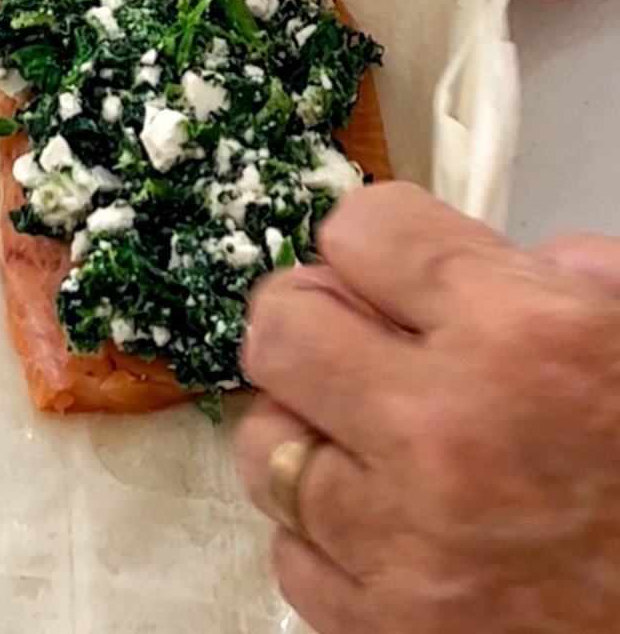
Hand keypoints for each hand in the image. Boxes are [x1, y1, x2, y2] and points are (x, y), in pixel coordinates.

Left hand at [233, 184, 619, 633]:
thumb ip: (556, 277)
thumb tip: (467, 259)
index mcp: (522, 338)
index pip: (361, 229)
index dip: (377, 242)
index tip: (391, 269)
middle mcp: (445, 432)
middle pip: (279, 328)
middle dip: (313, 321)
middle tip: (358, 344)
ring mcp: (408, 544)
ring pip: (265, 446)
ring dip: (312, 433)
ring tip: (376, 445)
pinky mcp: (389, 633)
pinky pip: (293, 554)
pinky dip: (329, 536)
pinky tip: (392, 526)